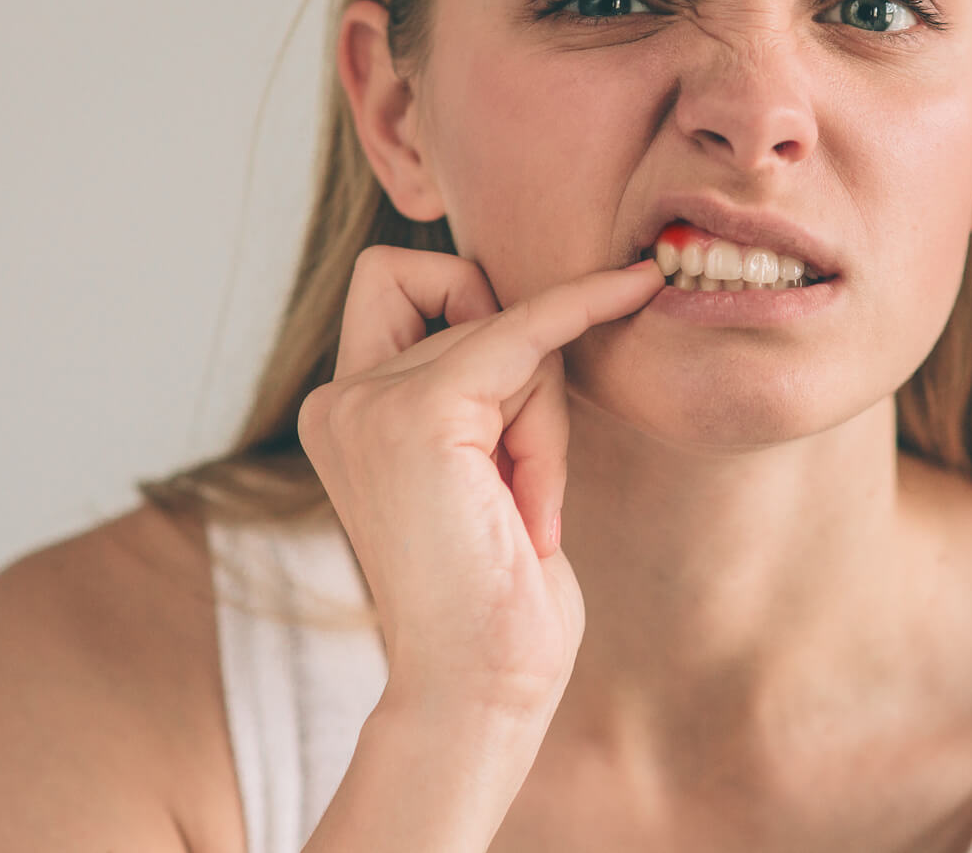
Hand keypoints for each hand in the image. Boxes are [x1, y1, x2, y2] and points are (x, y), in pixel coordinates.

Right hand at [298, 246, 663, 720]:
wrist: (479, 690)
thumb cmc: (496, 599)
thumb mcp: (478, 471)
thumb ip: (476, 392)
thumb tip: (532, 306)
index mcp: (344, 414)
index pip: (396, 282)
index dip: (465, 288)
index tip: (547, 301)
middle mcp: (339, 401)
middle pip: (466, 303)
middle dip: (526, 378)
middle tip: (525, 485)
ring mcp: (368, 404)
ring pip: (506, 331)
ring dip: (545, 419)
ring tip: (526, 514)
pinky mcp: (419, 414)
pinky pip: (526, 330)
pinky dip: (583, 309)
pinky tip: (633, 287)